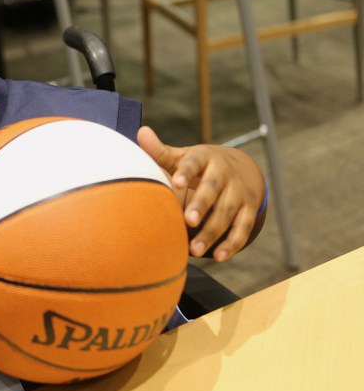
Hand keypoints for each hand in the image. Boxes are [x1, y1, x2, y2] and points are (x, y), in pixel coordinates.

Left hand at [137, 126, 265, 261]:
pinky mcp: (249, 210)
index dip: (186, 172)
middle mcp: (224, 174)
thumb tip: (141, 132)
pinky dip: (232, 244)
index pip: (194, 163)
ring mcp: (239, 192)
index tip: (176, 183)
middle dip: (202, 205)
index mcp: (205, 158)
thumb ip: (160, 151)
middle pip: (213, 190)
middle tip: (188, 220)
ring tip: (194, 250)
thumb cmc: (200, 165)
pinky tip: (218, 257)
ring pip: (227, 213)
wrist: (242, 168)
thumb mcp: (183, 157)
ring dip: (212, 232)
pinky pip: (242, 229)